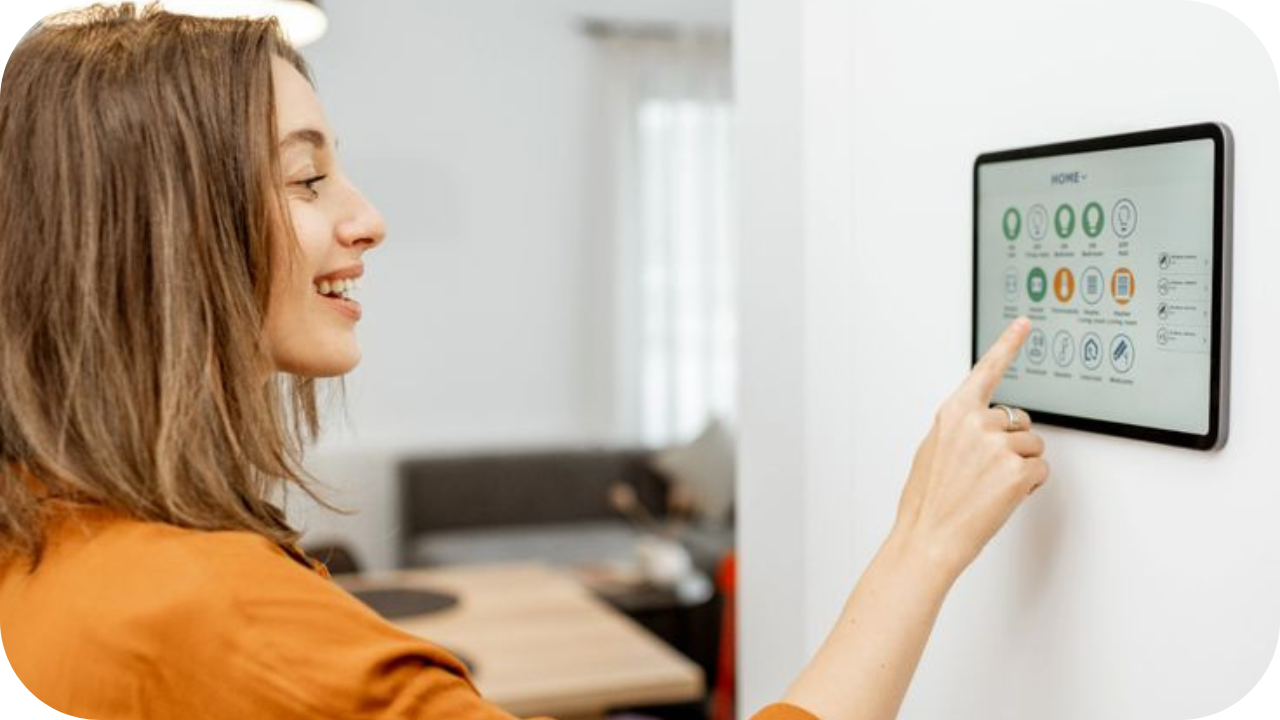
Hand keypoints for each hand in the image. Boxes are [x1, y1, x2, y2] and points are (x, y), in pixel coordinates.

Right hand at [892, 317, 1048, 581]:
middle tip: (984, 473)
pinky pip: (1040, 470)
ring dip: (1020, 466)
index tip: (1024, 322)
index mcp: (953, 413)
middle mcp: (976, 422)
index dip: (1008, 343)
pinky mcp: (1018, 470)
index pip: (987, 370)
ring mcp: (998, 445)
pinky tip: (1001, 497)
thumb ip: (960, 429)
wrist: (928, 537)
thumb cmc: (926, 501)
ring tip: (989, 488)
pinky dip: (1028, 485)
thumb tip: (982, 426)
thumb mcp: (933, 450)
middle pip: (1018, 421)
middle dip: (1010, 444)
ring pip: (1033, 446)